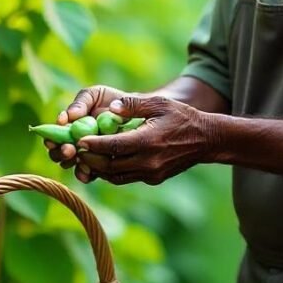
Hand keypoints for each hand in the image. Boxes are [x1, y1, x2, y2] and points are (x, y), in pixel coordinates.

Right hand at [44, 85, 131, 170]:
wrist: (135, 112)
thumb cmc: (111, 100)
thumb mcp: (94, 95)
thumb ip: (80, 103)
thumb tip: (67, 117)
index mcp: (68, 128)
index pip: (53, 137)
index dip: (50, 140)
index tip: (53, 141)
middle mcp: (74, 144)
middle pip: (58, 154)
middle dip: (60, 153)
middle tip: (68, 149)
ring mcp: (87, 156)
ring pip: (72, 165)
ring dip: (72, 164)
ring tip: (79, 158)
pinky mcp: (101, 166)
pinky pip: (90, 174)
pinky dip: (87, 174)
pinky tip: (89, 171)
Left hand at [73, 94, 216, 185]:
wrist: (206, 140)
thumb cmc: (182, 117)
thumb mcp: (159, 104)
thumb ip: (133, 104)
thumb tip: (112, 108)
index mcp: (148, 141)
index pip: (113, 146)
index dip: (93, 144)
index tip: (79, 140)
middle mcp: (148, 162)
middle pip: (109, 166)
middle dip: (90, 159)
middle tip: (76, 150)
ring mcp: (151, 173)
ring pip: (116, 176)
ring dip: (99, 168)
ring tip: (86, 157)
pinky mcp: (154, 179)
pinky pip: (126, 178)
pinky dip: (112, 172)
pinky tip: (104, 162)